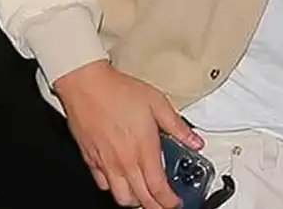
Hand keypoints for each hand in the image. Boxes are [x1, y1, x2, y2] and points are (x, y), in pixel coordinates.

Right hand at [54, 60, 202, 208]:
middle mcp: (124, 161)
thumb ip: (177, 126)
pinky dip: (114, 187)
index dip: (169, 201)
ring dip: (135, 200)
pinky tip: (121, 178)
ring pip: (121, 198)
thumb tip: (194, 141)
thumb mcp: (157, 103)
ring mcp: (106, 163)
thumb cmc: (119, 91)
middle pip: (141, 199)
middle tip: (164, 203)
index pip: (158, 188)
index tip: (175, 202)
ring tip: (145, 193)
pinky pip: (103, 185)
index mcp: (143, 149)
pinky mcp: (91, 160)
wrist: (87, 85)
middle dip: (155, 206)